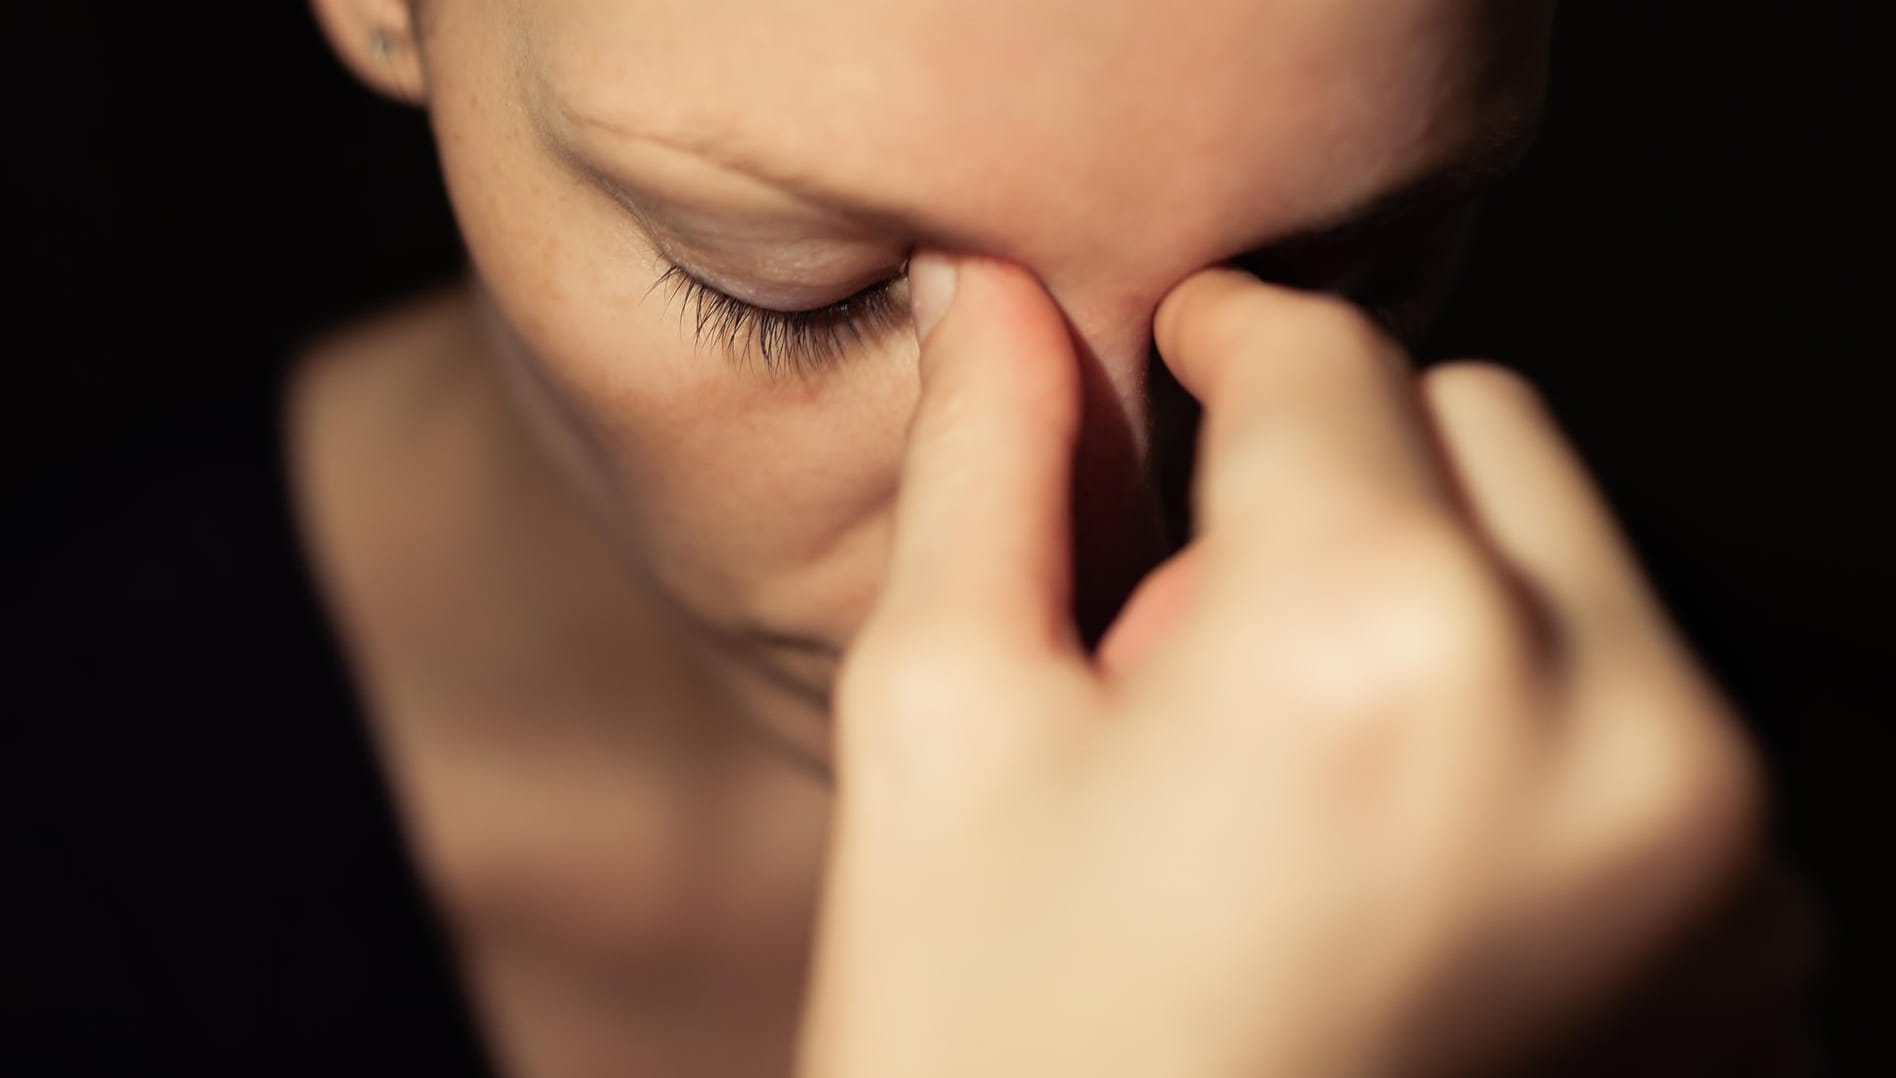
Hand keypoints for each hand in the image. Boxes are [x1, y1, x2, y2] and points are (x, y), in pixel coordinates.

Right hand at [797, 255, 1762, 1077]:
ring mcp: (1723, 864)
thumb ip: (987, 475)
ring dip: (1440, 599)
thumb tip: (998, 299)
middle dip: (1340, 478)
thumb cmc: (996, 1044)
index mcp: (1382, 650)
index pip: (1331, 359)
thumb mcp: (944, 733)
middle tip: (1202, 639)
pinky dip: (1530, 724)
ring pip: (1582, 568)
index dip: (1223, 338)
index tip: (1177, 356)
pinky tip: (1393, 860)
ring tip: (1290, 777)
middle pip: (1488, 431)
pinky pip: (1647, 717)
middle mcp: (1614, 731)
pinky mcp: (1757, 954)